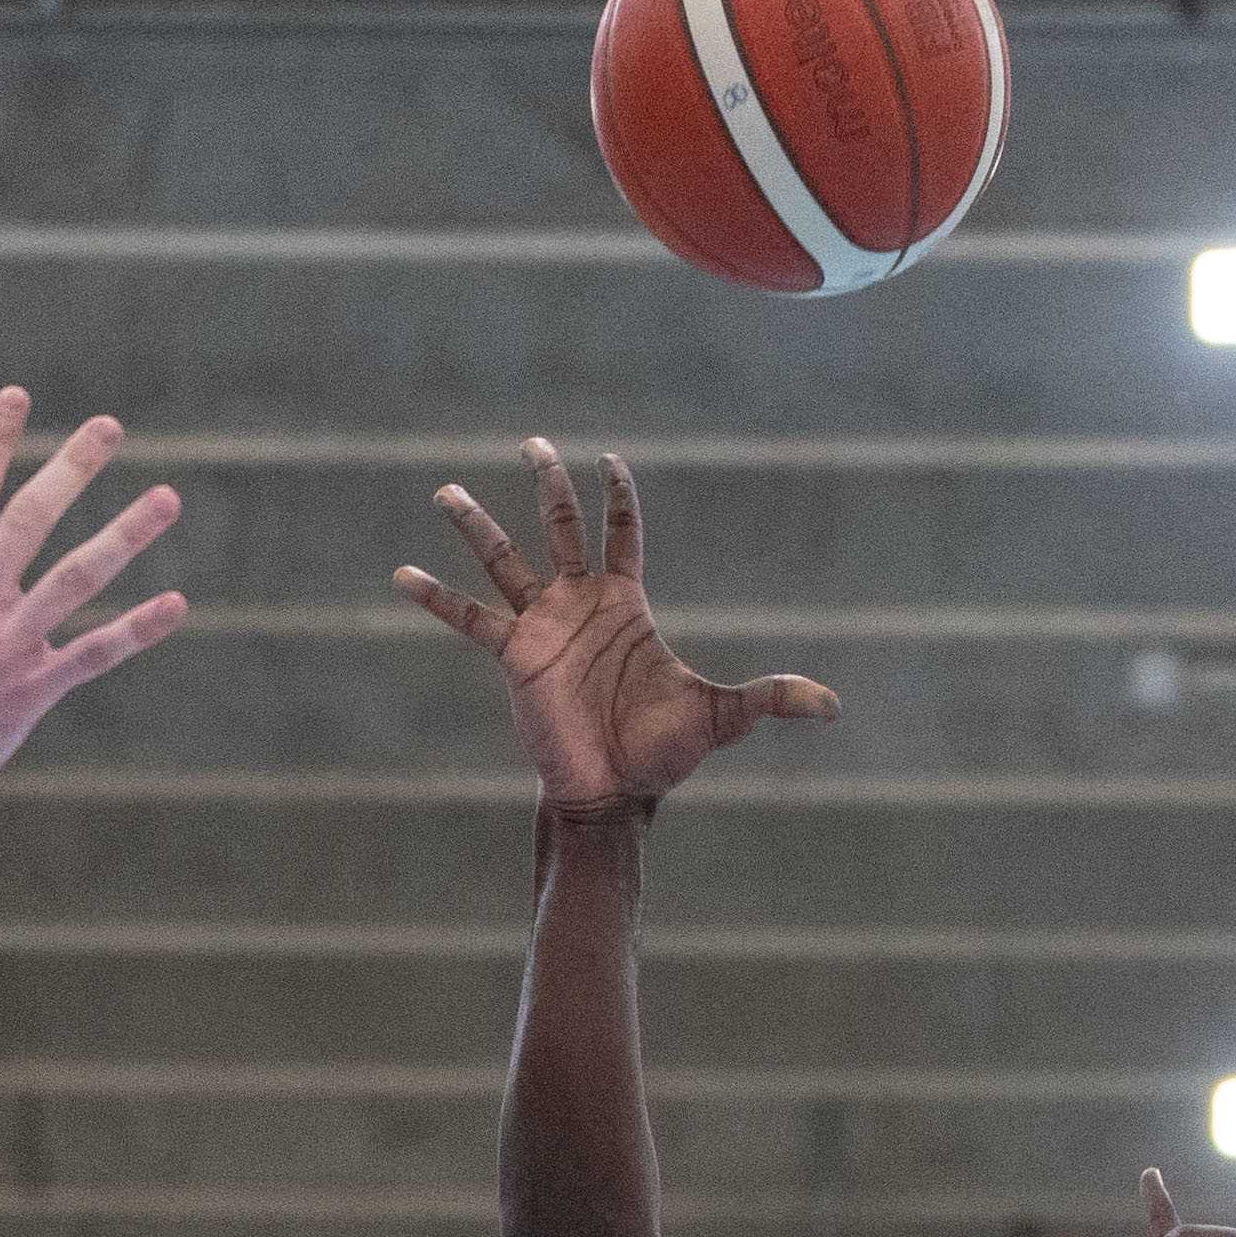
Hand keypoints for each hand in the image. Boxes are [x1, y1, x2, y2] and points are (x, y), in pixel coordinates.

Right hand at [0, 388, 190, 847]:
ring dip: (126, 534)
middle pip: (33, 515)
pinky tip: (177, 604)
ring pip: (78, 575)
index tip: (18, 395)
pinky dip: (137, 629)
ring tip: (168, 498)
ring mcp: (7, 644)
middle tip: (110, 426)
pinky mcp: (32, 691)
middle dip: (73, 464)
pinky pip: (95, 653)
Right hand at [391, 440, 837, 811]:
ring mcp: (542, 627)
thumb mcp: (722, 716)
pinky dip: (435, 598)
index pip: (623, 534)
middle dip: (548, 485)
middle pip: (560, 528)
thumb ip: (771, 699)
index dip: (618, 498)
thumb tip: (835, 705)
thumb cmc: (662, 753)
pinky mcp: (512, 657)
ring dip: (476, 526)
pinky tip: (400, 573)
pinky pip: (468, 620)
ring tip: (445, 491)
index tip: (609, 460)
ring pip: (505, 562)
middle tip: (532, 444)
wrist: (612, 792)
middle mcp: (580, 605)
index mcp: (626, 605)